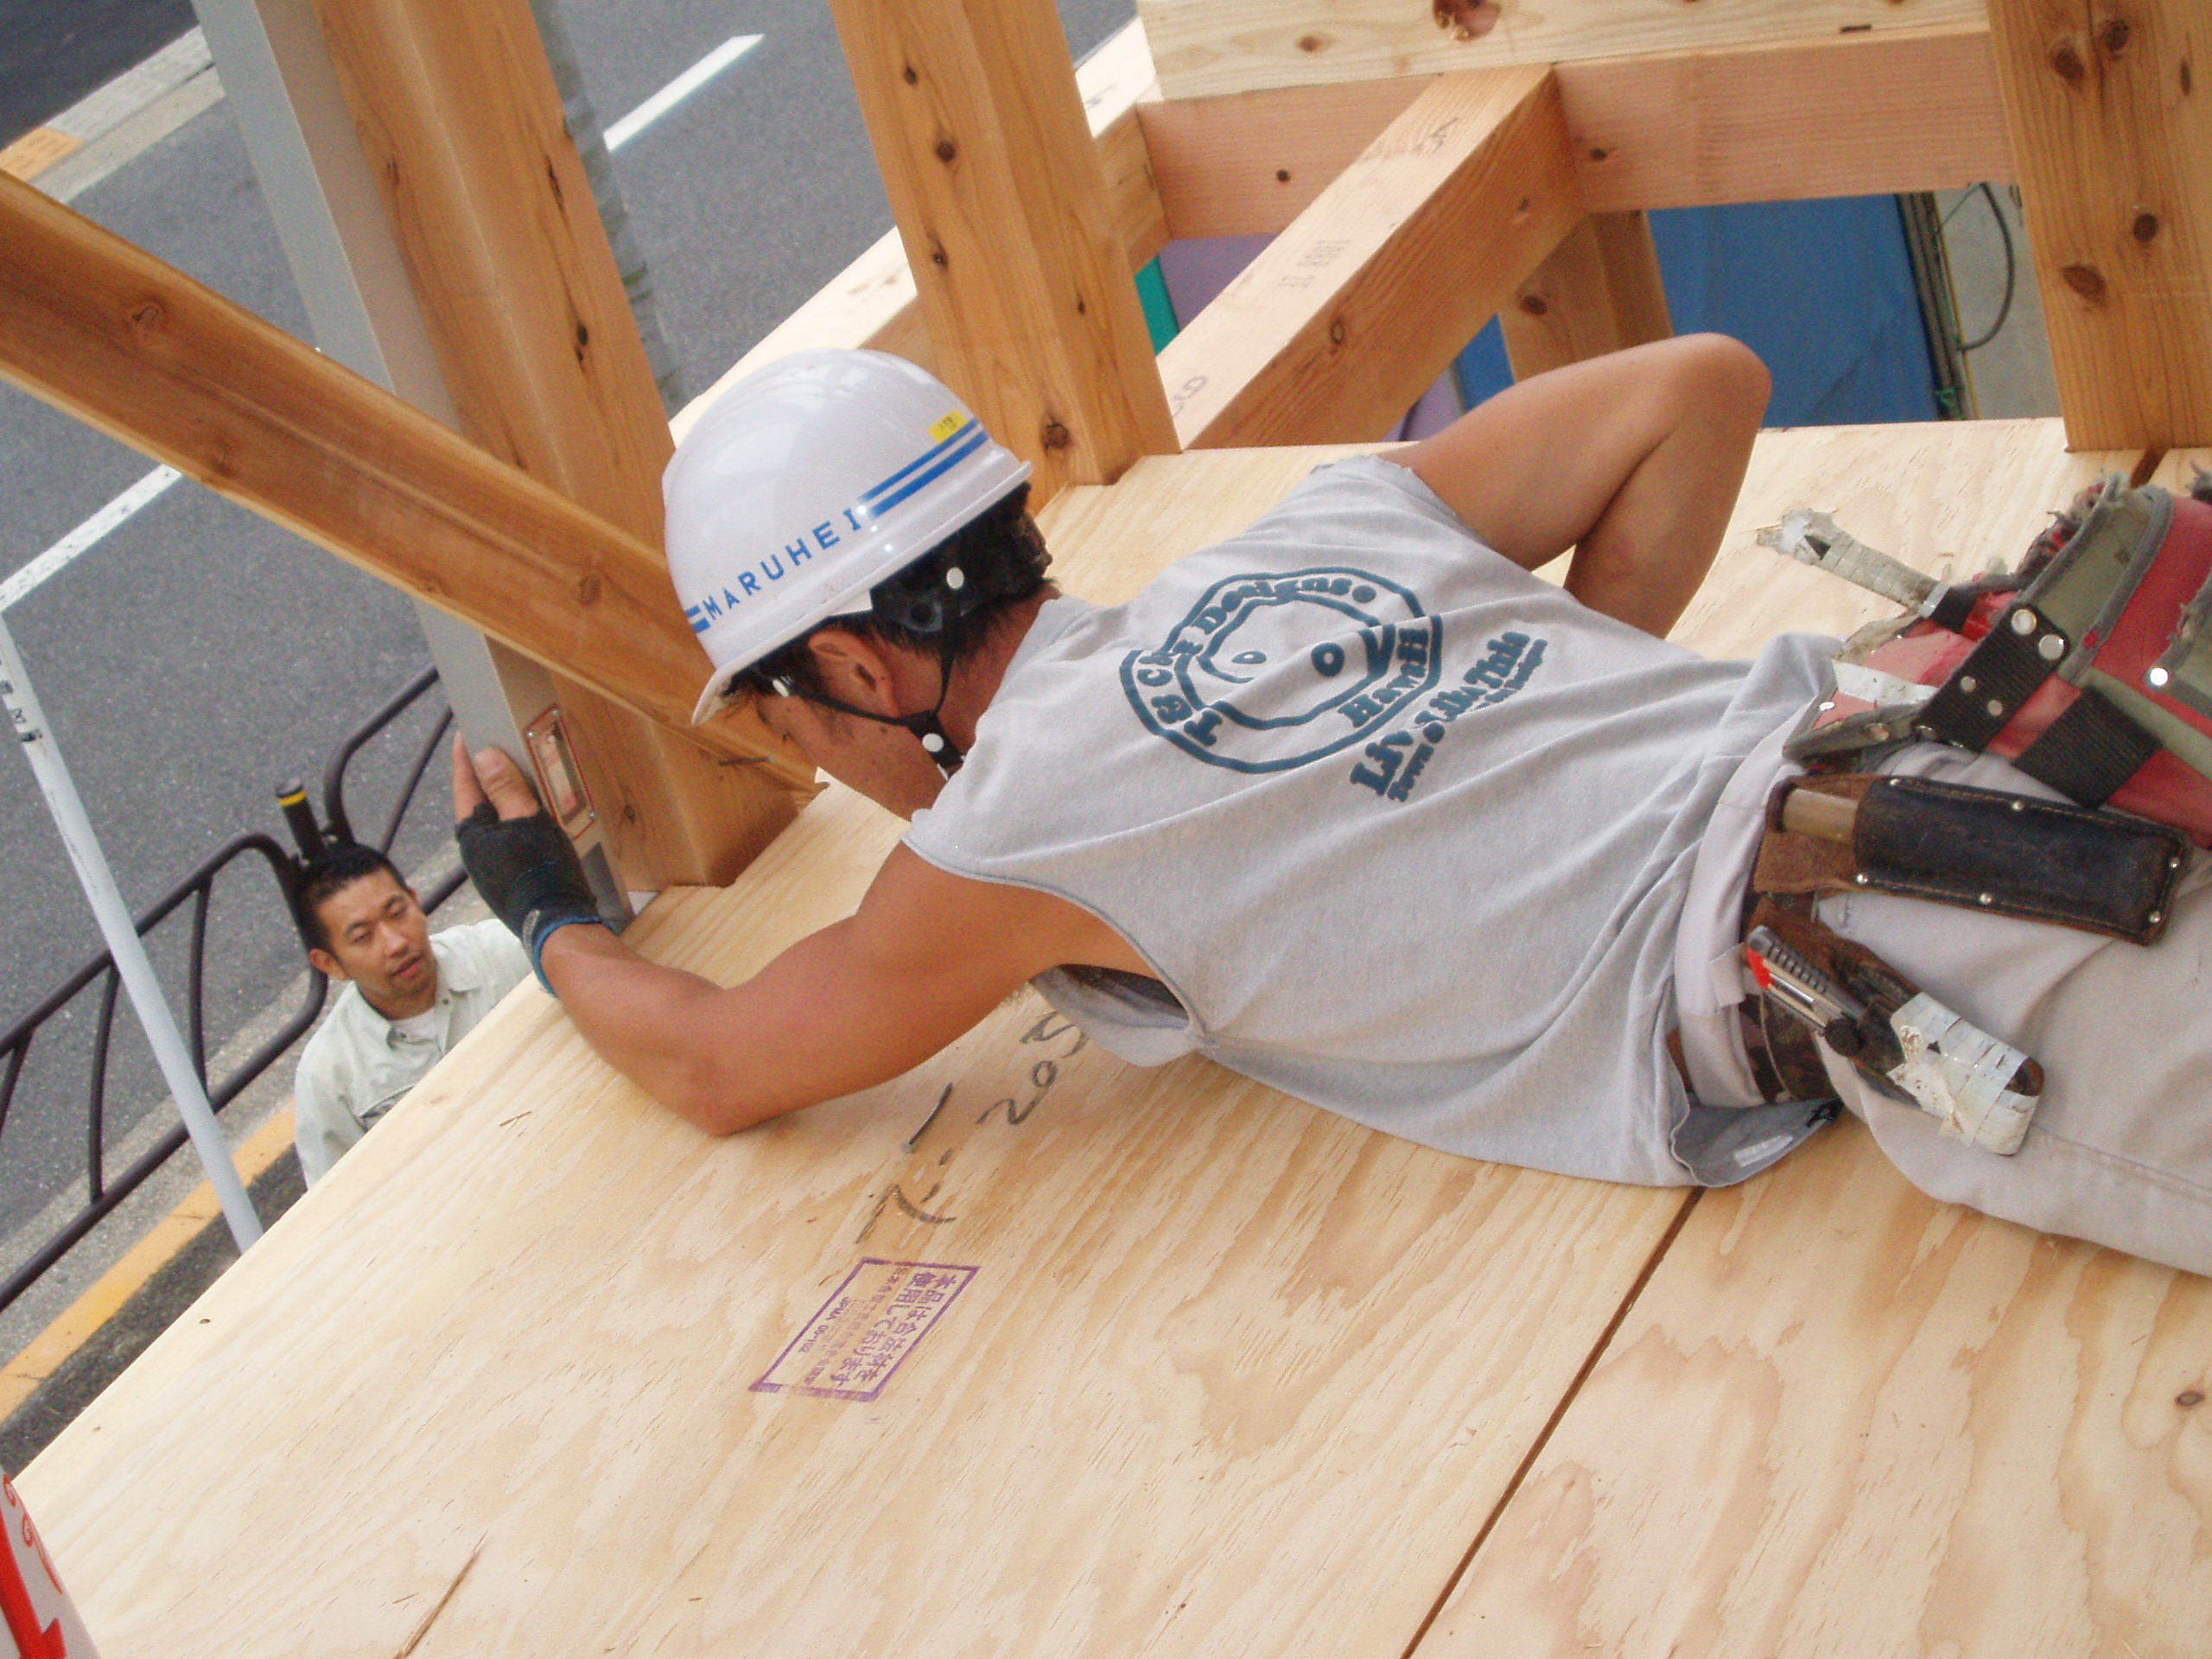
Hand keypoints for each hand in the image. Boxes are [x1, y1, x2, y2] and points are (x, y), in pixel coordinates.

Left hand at [451, 736, 604, 989]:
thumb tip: (484, 757)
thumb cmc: (541, 872)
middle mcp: (475, 851)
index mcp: (472, 833)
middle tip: (497, 751)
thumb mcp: (527, 820)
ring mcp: (490, 867)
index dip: (466, 757)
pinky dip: (515, 822)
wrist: (557, 923)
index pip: (464, 784)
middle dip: (486, 777)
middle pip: (478, 803)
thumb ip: (506, 788)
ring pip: (494, 823)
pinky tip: (533, 820)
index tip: (467, 734)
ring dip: (504, 800)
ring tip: (520, 781)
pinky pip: (506, 840)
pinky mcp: (507, 878)